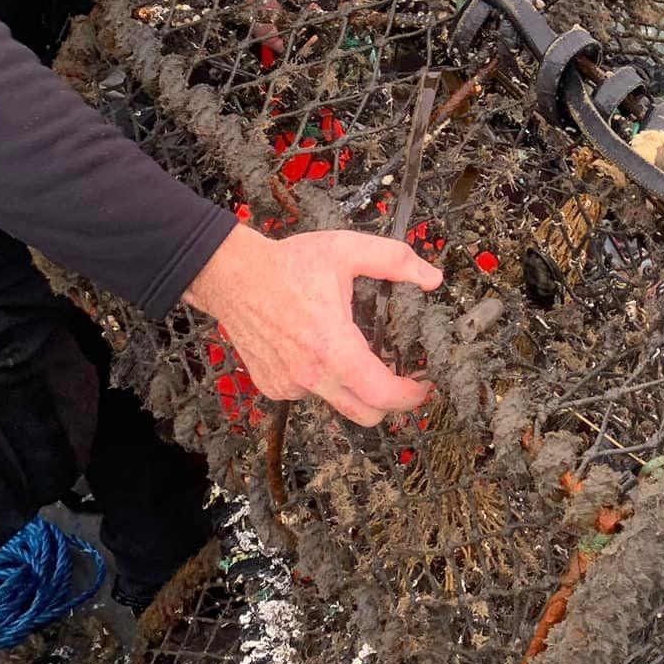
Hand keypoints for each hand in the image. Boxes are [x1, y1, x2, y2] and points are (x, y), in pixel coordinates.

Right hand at [183, 224, 442, 425]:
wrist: (230, 276)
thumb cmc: (288, 263)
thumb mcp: (346, 250)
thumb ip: (395, 260)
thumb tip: (433, 279)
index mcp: (331, 346)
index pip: (381, 395)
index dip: (410, 397)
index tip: (425, 385)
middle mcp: (309, 375)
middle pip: (366, 414)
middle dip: (391, 401)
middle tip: (402, 377)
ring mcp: (288, 385)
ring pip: (338, 403)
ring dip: (355, 387)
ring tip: (356, 353)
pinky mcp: (273, 387)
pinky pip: (311, 394)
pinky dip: (324, 380)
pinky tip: (318, 349)